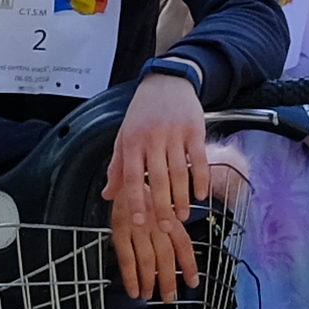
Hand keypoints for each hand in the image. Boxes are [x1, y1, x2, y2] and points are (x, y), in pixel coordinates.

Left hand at [106, 74, 213, 301]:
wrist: (167, 81)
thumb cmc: (143, 112)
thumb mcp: (124, 135)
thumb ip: (117, 167)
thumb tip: (108, 195)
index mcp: (132, 141)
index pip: (133, 177)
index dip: (136, 201)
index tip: (139, 222)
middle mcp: (152, 138)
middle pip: (158, 179)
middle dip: (162, 207)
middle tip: (165, 227)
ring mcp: (175, 134)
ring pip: (179, 172)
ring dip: (182, 198)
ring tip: (182, 216)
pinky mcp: (195, 130)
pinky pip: (199, 160)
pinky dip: (200, 179)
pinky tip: (200, 195)